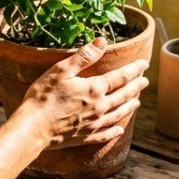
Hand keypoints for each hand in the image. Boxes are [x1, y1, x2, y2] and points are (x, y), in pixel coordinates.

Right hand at [18, 38, 150, 148]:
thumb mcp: (61, 70)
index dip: (134, 69)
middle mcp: (99, 107)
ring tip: (137, 101)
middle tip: (146, 81)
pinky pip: (105, 134)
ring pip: (118, 114)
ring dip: (129, 106)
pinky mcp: (85, 137)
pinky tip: (119, 130)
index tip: (144, 64)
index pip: (121, 77)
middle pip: (123, 95)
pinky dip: (114, 131)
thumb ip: (84, 56)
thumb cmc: (43, 97)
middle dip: (136, 87)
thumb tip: (102, 41)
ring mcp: (94, 124)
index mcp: (94, 89)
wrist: (32, 128)